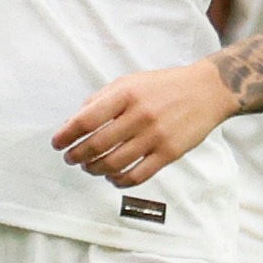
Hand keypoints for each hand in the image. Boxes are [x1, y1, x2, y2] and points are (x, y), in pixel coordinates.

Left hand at [51, 61, 238, 186]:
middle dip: (77, 156)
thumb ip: (101, 100)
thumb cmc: (163, 86)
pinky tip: (112, 177)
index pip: (86, 120)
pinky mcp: (169, 153)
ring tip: (89, 167)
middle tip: (70, 159)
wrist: (206, 91)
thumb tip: (74, 122)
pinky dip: (119, 181)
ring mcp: (155, 136)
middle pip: (96, 145)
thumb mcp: (129, 82)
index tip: (57, 143)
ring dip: (95, 169)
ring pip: (114, 164)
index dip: (66, 135)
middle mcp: (139, 115)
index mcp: (125, 94)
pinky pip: (137, 175)